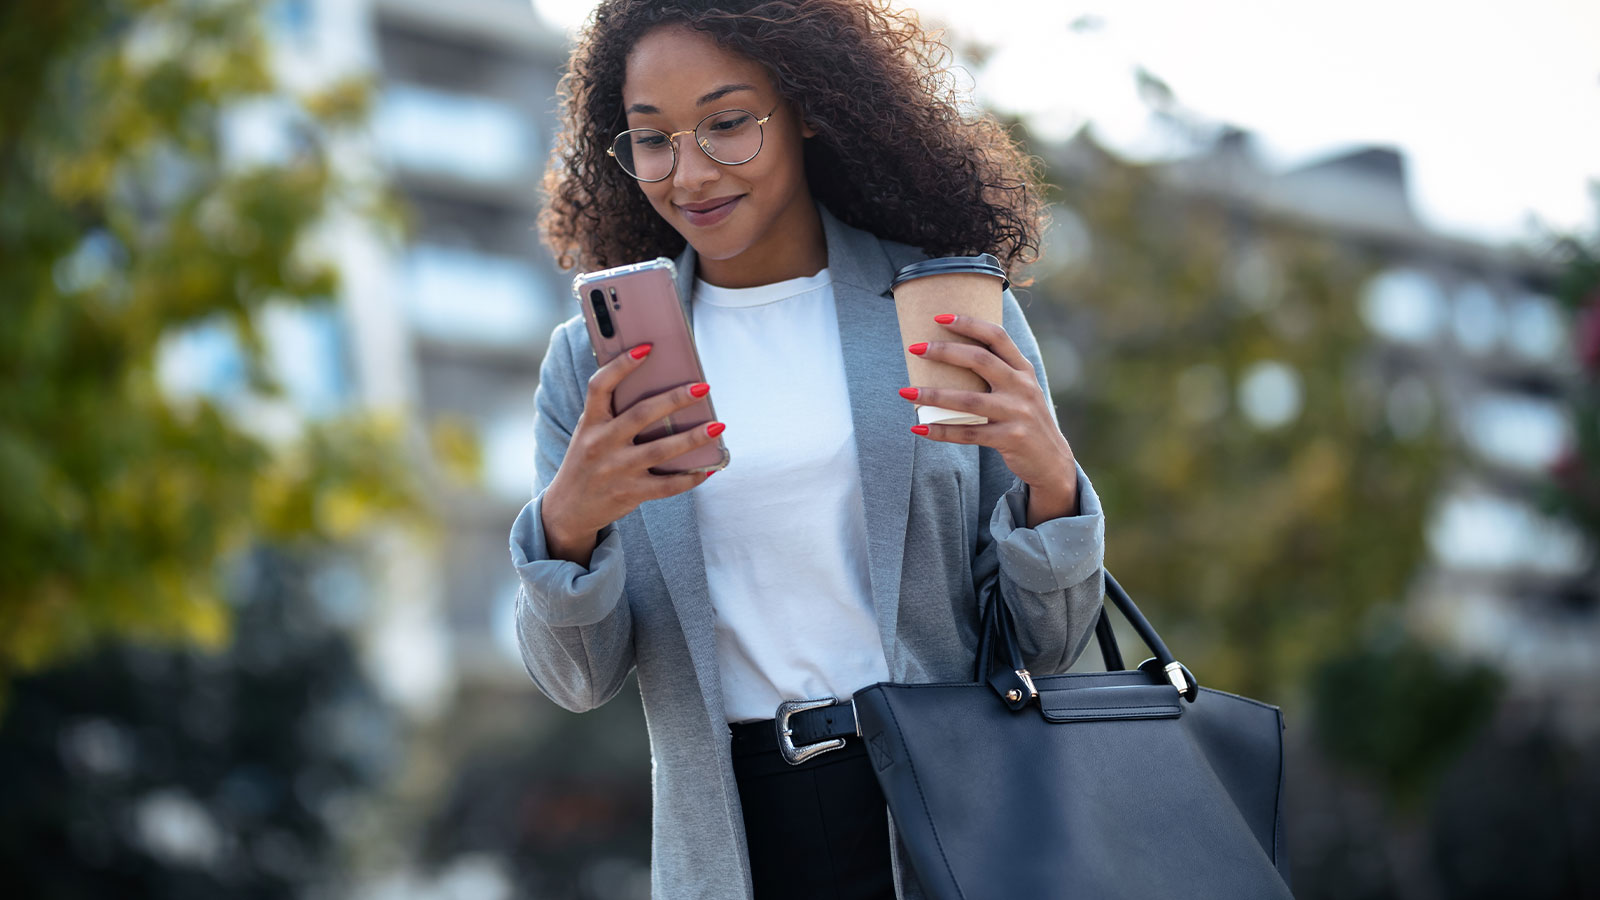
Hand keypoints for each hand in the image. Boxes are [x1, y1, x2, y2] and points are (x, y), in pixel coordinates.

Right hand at [541, 344, 722, 564]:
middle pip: (641, 415)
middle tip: (702, 387)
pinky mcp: (630, 493)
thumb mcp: (590, 432)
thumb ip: (613, 412)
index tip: (647, 348)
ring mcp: (615, 470)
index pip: (600, 386)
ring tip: (718, 426)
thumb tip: (660, 388)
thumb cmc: (588, 460)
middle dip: (674, 399)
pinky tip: (708, 468)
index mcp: (590, 422)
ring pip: (660, 450)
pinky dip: (690, 478)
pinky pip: (667, 486)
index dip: (621, 365)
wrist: (568, 508)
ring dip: (693, 438)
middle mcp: (601, 444)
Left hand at [901, 314, 1077, 525]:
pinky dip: (941, 431)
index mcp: (1023, 369)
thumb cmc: (1025, 419)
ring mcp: (1017, 413)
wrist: (1052, 460)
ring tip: (905, 392)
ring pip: (968, 400)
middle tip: (914, 348)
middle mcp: (1022, 387)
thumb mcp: (1021, 390)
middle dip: (944, 351)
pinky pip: (968, 434)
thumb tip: (953, 354)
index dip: (969, 323)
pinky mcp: (1010, 438)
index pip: (997, 336)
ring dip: (933, 395)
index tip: (940, 318)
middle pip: (979, 360)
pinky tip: (920, 428)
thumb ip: (998, 372)